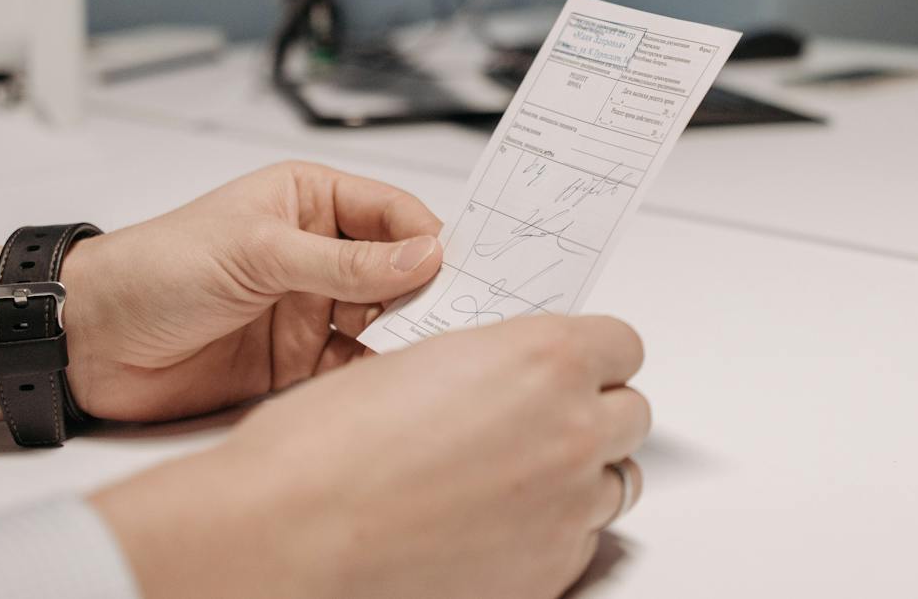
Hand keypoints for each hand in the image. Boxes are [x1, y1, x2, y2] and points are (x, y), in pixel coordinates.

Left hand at [61, 161, 444, 422]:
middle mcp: (318, 253)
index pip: (394, 213)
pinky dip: (372, 376)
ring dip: (402, 336)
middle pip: (397, 271)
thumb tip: (422, 256)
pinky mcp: (295, 363)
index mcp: (311, 202)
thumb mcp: (257, 253)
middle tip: (455, 315)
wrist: (89, 341)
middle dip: (425, 292)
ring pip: (381, 321)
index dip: (428, 238)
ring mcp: (309, 308)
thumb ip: (343, 262)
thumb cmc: (156, 269)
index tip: (460, 267)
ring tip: (421, 352)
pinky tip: (386, 382)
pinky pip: (351, 368)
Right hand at [91, 314, 649, 598]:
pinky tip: (497, 526)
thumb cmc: (324, 451)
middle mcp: (571, 430)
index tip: (577, 367)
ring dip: (579, 476)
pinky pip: (580, 543)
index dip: (595, 356)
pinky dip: (551, 533)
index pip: (623, 345)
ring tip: (515, 479)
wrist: (285, 537)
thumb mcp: (421, 362)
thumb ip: (494, 365)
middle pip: (631, 414)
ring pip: (613, 482)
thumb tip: (513, 377)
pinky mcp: (547, 573)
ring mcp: (566, 508)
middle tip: (542, 422)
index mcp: (544, 360)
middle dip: (593, 414)